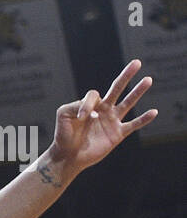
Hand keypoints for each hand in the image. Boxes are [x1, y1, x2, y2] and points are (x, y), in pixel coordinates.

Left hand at [50, 59, 155, 173]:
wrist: (68, 155)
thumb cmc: (63, 135)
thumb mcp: (63, 114)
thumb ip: (75, 105)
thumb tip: (93, 109)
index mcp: (91, 105)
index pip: (94, 95)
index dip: (88, 105)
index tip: (80, 118)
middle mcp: (104, 110)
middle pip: (117, 89)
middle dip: (126, 75)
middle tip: (136, 62)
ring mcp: (112, 121)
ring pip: (128, 103)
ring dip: (138, 91)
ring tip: (148, 79)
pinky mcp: (118, 134)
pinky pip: (133, 124)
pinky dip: (143, 119)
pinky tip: (154, 112)